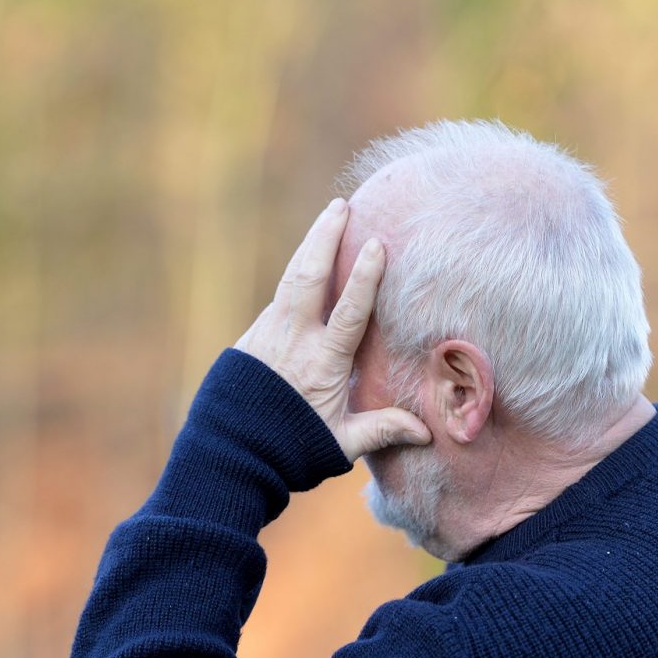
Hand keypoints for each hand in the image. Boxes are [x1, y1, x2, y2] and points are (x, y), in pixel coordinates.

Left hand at [234, 199, 430, 462]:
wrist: (231, 452)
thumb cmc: (292, 449)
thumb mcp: (341, 443)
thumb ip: (382, 429)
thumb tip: (426, 432)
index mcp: (322, 363)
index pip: (348, 312)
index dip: (363, 278)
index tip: (375, 244)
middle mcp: (293, 340)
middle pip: (310, 278)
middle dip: (327, 238)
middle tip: (343, 206)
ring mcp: (269, 333)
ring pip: (292, 278)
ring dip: (311, 244)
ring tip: (330, 215)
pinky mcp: (253, 335)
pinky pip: (280, 297)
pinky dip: (298, 272)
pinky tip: (309, 259)